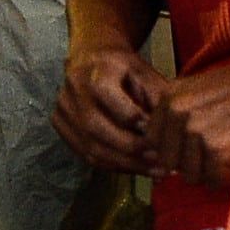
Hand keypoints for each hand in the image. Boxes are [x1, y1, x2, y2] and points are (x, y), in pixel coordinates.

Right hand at [53, 40, 163, 173]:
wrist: (91, 57)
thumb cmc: (124, 68)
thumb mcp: (146, 74)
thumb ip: (158, 100)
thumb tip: (170, 134)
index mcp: (97, 72)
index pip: (119, 108)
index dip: (141, 126)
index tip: (162, 139)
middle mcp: (74, 91)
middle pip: (100, 131)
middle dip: (133, 152)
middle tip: (160, 164)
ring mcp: (62, 109)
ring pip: (92, 148)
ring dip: (125, 164)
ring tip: (151, 171)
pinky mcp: (59, 124)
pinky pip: (85, 153)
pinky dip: (112, 164)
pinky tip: (133, 168)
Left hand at [148, 57, 229, 187]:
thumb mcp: (201, 93)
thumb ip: (177, 120)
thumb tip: (156, 160)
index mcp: (169, 97)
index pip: (151, 143)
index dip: (173, 152)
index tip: (194, 150)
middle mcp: (176, 112)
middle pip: (169, 163)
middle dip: (192, 164)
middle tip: (218, 152)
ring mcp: (194, 129)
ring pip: (190, 175)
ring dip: (212, 171)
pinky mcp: (215, 147)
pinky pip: (213, 179)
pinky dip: (228, 176)